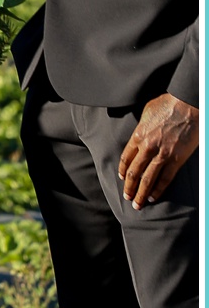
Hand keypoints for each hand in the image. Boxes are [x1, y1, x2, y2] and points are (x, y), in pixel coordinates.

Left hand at [119, 93, 198, 207]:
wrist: (187, 104)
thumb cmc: (168, 103)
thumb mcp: (146, 112)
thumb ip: (141, 126)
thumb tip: (139, 131)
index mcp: (138, 135)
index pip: (126, 158)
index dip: (123, 170)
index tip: (121, 177)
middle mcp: (147, 147)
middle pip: (134, 172)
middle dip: (129, 187)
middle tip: (126, 197)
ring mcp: (162, 154)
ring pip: (147, 179)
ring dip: (140, 193)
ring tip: (136, 204)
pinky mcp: (176, 159)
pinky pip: (165, 179)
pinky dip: (158, 190)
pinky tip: (153, 197)